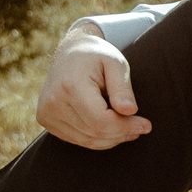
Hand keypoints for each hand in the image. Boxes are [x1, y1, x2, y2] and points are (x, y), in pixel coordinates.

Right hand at [35, 25, 150, 148]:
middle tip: (141, 127)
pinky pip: (77, 139)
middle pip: (95, 133)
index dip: (126, 127)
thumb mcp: (116, 63)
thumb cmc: (97, 56)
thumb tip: (130, 111)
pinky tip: (111, 127)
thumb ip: (122, 88)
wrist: (70, 51)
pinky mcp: (45, 119)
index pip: (101, 121)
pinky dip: (97, 137)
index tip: (146, 125)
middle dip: (121, 133)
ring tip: (129, 127)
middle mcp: (53, 102)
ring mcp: (46, 113)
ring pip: (87, 140)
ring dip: (111, 138)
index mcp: (70, 86)